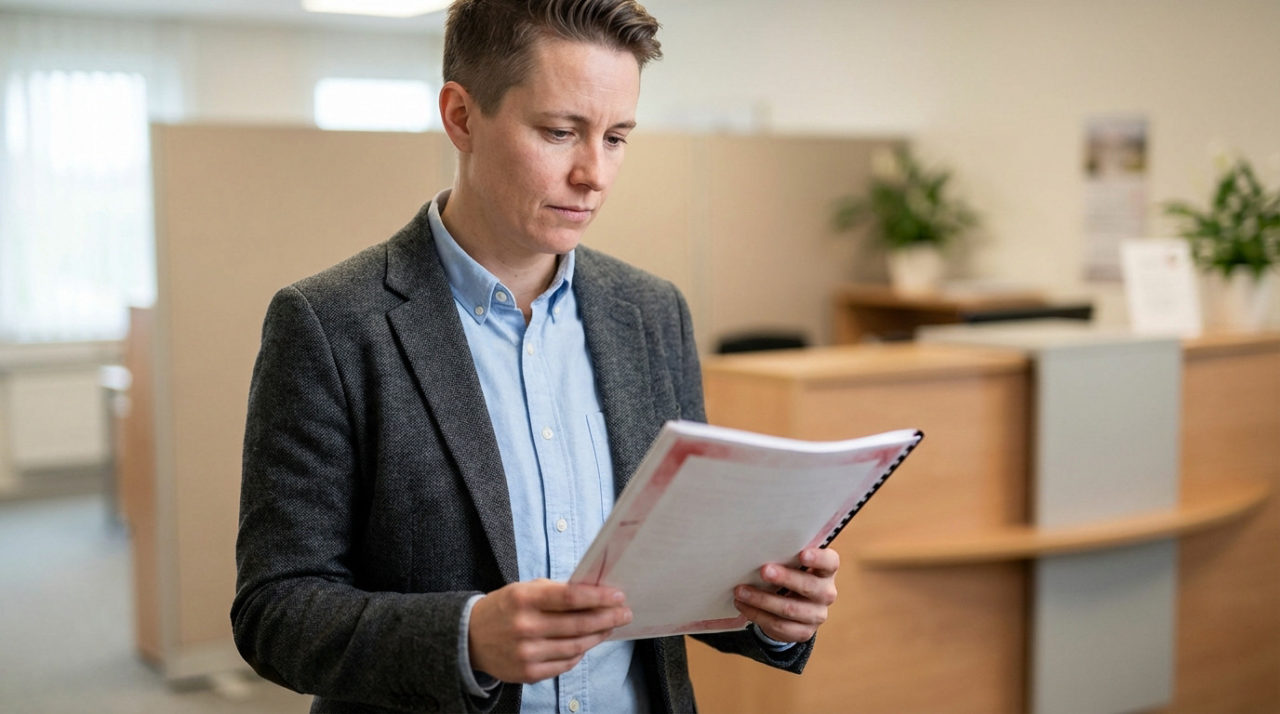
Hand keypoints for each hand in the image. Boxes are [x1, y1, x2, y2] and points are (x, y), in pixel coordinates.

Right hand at [468, 579, 631, 683]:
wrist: (469, 638)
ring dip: (597, 636)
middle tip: (624, 613)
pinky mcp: (527, 673)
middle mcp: (524, 626)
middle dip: (607, 617)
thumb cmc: (505, 608)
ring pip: (575, 646)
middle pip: (578, 624)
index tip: (618, 596)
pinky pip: (565, 664)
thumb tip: (595, 593)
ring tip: (609, 627)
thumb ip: (556, 591)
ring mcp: (526, 653)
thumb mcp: (524, 590)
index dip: (598, 597)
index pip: (570, 597)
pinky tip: (587, 643)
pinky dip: (580, 653)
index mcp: (523, 599)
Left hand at [732, 547, 838, 642]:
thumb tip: (757, 548)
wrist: (793, 609)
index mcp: (826, 571)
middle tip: (763, 570)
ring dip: (762, 599)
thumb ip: (785, 556)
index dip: (818, 558)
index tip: (802, 554)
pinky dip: (757, 614)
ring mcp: (817, 615)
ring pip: (790, 609)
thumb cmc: (790, 575)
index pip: (830, 562)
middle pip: (809, 586)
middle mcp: (826, 593)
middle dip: (785, 578)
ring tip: (741, 591)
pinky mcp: (804, 632)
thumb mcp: (792, 564)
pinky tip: (742, 605)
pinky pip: (779, 625)